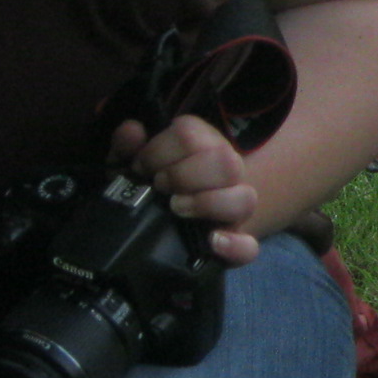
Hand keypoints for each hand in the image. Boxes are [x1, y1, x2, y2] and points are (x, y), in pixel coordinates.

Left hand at [112, 115, 260, 266]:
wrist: (163, 222)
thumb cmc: (149, 184)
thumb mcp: (132, 163)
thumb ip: (128, 145)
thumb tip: (133, 130)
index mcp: (204, 145)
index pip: (193, 135)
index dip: (160, 150)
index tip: (142, 166)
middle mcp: (227, 172)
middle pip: (226, 161)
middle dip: (184, 174)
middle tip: (159, 185)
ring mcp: (235, 208)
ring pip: (245, 199)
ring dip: (207, 203)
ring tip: (175, 208)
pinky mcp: (235, 244)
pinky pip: (249, 247)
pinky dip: (235, 245)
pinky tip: (213, 241)